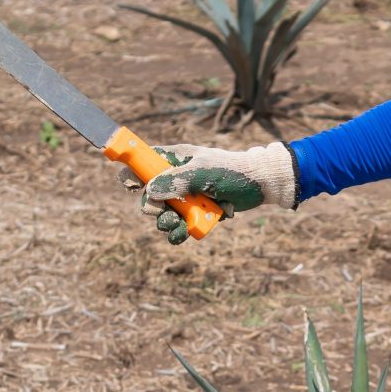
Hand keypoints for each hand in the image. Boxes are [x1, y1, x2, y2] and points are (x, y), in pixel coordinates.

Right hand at [141, 141, 297, 244]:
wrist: (260, 185)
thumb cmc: (232, 171)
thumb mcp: (203, 173)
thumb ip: (176, 181)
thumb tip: (149, 191)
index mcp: (174, 160)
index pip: (143, 162)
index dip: (132, 173)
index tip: (130, 186)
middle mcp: (176, 178)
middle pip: (148, 196)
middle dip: (152, 208)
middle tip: (163, 212)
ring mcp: (186, 196)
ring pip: (163, 215)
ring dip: (167, 223)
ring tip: (179, 225)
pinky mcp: (196, 212)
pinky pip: (180, 226)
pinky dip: (182, 232)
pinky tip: (188, 232)